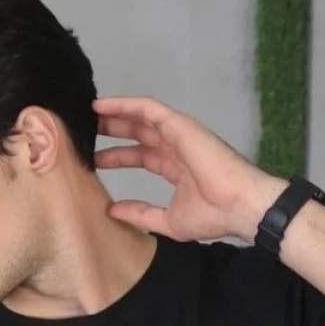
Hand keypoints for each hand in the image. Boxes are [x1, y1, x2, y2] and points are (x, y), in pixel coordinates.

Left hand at [93, 95, 286, 242]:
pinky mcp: (179, 124)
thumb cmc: (212, 215)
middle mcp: (176, 148)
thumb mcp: (167, 221)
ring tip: (88, 115)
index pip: (142, 157)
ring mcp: (178, 134)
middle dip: (113, 132)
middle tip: (86, 134)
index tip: (95, 160)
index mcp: (176, 168)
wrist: (239, 206)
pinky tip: (102, 105)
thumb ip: (141, 214)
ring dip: (115, 115)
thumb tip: (112, 211)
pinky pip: (148, 108)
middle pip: (138, 134)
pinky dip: (125, 104)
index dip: (119, 156)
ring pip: (140, 117)